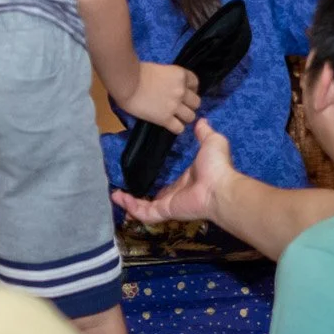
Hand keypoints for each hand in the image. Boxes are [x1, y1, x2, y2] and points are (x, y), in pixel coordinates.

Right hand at [112, 119, 235, 225]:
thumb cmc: (216, 166)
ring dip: (129, 203)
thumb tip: (202, 121)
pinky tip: (119, 198)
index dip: (154, 185)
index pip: (166, 188)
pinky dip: (132, 208)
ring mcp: (169, 205)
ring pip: (145, 208)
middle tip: (121, 191)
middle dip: (136, 198)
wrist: (219, 186)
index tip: (142, 178)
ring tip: (115, 195)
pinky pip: (146, 213)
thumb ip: (204, 133)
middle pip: (152, 200)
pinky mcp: (165, 210)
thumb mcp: (211, 142)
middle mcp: (175, 196)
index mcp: (184, 183)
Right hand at [118, 60, 198, 134]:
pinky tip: (169, 124)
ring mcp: (174, 106)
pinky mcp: (165, 119)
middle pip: (196, 102)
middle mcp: (181, 90)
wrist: (125, 82)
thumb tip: (166, 85)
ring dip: (184, 117)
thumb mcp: (158, 69)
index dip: (191, 89)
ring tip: (175, 117)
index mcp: (180, 75)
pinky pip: (179, 128)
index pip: (195, 83)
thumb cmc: (135, 71)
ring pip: (191, 117)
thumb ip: (168, 78)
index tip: (185, 92)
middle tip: (179, 106)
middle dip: (189, 105)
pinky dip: (176, 128)